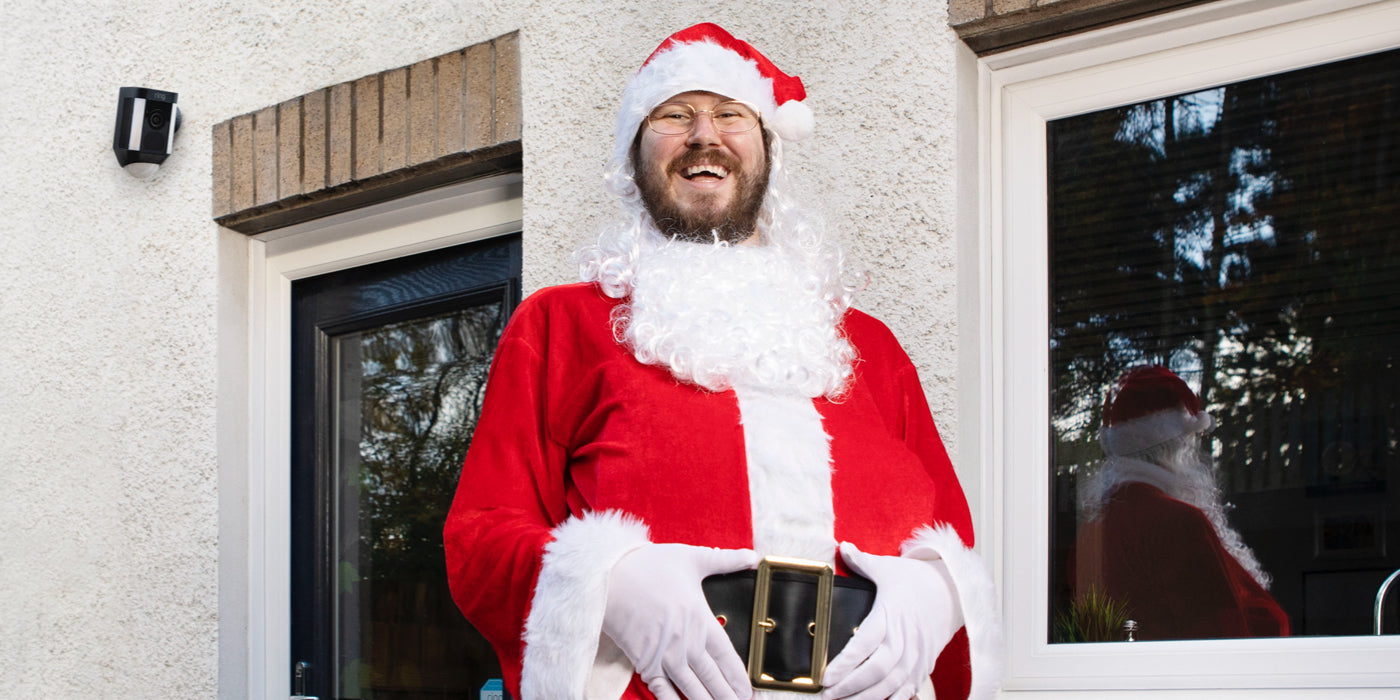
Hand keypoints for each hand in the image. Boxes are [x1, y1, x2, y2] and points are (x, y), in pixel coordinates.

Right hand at [602, 542, 759, 699]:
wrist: (608, 576)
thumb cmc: (649, 565)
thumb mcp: (692, 557)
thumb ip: (725, 560)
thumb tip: (752, 556)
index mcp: (700, 621)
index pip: (727, 657)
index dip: (739, 677)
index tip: (748, 691)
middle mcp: (685, 643)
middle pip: (712, 678)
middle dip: (727, 696)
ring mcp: (664, 656)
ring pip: (691, 688)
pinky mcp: (643, 662)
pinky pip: (662, 689)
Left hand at [820, 542, 962, 699]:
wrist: (953, 590)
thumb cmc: (917, 580)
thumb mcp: (888, 567)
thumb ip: (862, 561)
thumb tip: (843, 548)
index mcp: (890, 615)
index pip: (864, 643)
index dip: (845, 663)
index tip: (826, 676)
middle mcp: (904, 638)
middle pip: (878, 670)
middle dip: (852, 686)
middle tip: (829, 694)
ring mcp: (916, 654)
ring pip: (892, 684)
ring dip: (868, 698)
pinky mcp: (925, 663)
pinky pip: (909, 688)